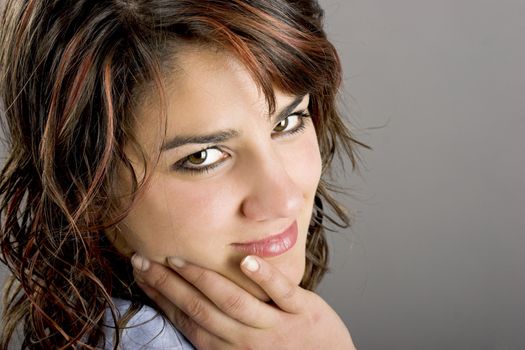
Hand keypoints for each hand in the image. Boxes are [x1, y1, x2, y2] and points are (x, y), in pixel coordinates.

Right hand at [131, 254, 355, 349]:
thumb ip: (222, 330)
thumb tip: (190, 306)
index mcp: (229, 347)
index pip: (187, 318)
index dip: (162, 296)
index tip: (142, 275)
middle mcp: (246, 338)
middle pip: (200, 308)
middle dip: (169, 284)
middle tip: (143, 261)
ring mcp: (275, 324)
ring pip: (233, 300)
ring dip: (203, 279)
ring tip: (178, 259)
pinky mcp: (302, 311)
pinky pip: (280, 292)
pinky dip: (262, 277)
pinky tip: (244, 260)